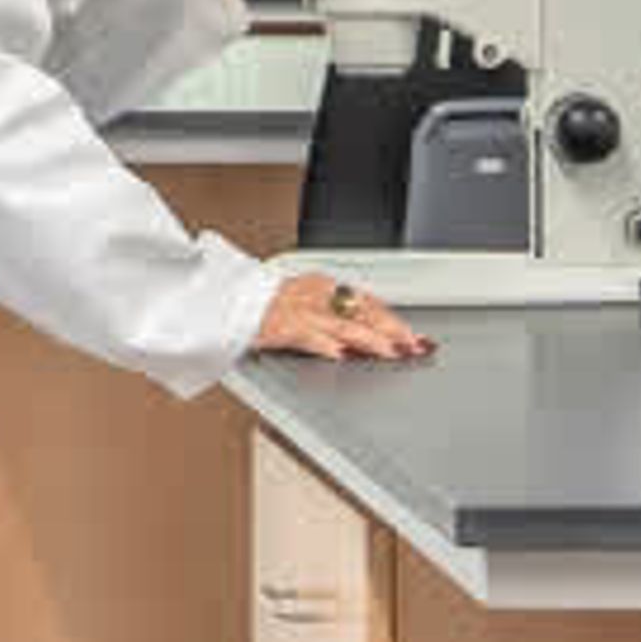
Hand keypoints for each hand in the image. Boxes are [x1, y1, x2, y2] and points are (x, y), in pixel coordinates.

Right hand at [255, 272, 431, 362]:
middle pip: (363, 311)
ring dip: (370, 339)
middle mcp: (315, 294)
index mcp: (322, 286)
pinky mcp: (280, 325)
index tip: (413, 335)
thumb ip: (331, 318)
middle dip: (391, 329)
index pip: (367, 302)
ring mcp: (299, 309)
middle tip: (414, 345)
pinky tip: (342, 355)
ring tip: (390, 352)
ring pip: (343, 323)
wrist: (226, 301)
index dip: (393, 318)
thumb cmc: (262, 306)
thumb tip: (363, 337)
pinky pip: (308, 335)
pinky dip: (326, 345)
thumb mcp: (303, 303)